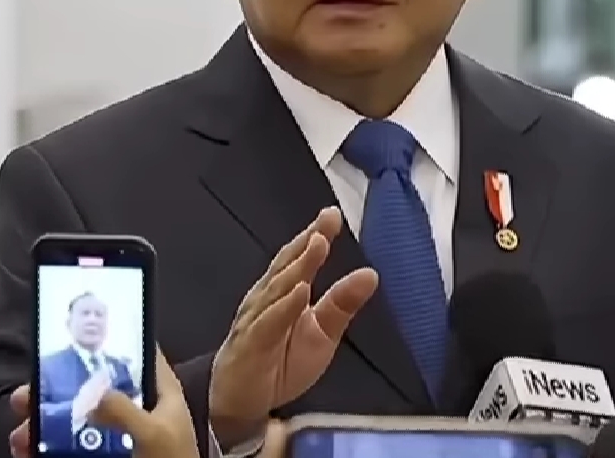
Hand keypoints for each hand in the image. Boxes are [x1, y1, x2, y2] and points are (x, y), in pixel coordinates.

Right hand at [8, 349, 197, 457]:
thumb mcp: (153, 432)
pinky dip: (47, 449)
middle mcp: (137, 408)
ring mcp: (119, 434)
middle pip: (94, 388)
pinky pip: (71, 448)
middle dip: (57, 390)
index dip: (111, 341)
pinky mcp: (105, 455)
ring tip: (21, 433)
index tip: (75, 335)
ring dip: (45, 423)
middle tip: (27, 394)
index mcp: (158, 392)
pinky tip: (27, 451)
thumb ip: (124, 410)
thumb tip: (89, 393)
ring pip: (77, 420)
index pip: (138, 354)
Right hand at [209, 207, 378, 446]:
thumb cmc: (281, 362)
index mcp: (283, 291)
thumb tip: (371, 274)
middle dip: (308, 242)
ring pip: (278, 288)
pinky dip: (284, 307)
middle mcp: (266, 298)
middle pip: (288, 265)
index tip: (332, 213)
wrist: (243, 401)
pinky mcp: (249, 345)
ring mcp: (255, 319)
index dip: (315, 235)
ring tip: (318, 244)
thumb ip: (341, 304)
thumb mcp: (322, 334)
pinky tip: (300, 293)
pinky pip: (268, 323)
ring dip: (298, 266)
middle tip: (327, 221)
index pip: (299, 258)